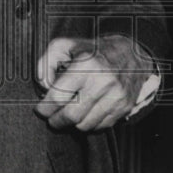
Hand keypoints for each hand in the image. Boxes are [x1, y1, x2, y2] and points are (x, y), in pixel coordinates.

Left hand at [34, 35, 153, 131]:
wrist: (131, 54)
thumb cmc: (93, 50)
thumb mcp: (66, 45)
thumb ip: (46, 63)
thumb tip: (42, 86)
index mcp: (86, 64)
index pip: (58, 97)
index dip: (44, 108)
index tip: (41, 109)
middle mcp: (103, 81)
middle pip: (70, 116)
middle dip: (55, 120)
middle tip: (51, 117)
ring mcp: (115, 96)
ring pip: (84, 125)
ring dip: (72, 124)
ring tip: (68, 113)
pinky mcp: (124, 106)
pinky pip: (100, 127)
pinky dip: (88, 124)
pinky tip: (85, 113)